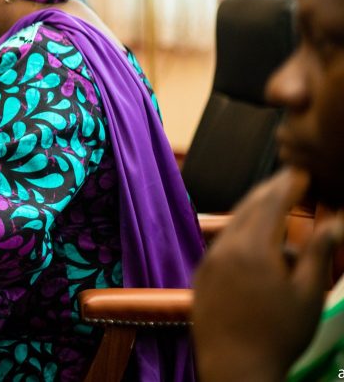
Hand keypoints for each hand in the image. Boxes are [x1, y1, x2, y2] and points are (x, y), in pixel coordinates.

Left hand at [193, 168, 343, 380]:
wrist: (235, 367)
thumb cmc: (279, 334)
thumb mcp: (308, 294)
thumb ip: (319, 253)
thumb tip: (337, 222)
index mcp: (252, 248)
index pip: (271, 203)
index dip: (288, 184)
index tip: (302, 171)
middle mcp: (225, 247)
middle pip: (248, 207)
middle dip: (269, 190)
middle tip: (288, 178)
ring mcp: (209, 260)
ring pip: (232, 224)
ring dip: (254, 210)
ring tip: (273, 202)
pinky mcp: (201, 275)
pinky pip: (222, 243)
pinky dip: (240, 232)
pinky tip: (255, 237)